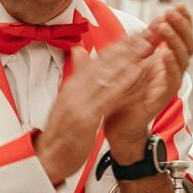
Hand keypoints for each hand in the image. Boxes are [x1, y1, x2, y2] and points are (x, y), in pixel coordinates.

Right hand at [33, 31, 157, 183]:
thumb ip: (75, 77)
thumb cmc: (59, 134)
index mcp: (71, 87)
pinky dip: (124, 83)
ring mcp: (79, 104)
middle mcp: (75, 91)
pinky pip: (109, 97)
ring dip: (129, 59)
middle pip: (104, 63)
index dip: (116, 46)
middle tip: (146, 33)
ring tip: (147, 46)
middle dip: (126, 47)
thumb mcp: (65, 102)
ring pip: (108, 75)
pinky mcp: (86, 118)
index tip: (133, 35)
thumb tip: (78, 52)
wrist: (46, 159)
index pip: (96, 61)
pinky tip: (138, 73)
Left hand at [105, 6, 192, 159]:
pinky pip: (173, 79)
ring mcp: (170, 83)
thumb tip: (141, 26)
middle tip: (172, 11)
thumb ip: (137, 46)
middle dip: (181, 26)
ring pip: (183, 58)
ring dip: (174, 41)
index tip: (178, 5)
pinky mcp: (164, 97)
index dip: (183, 21)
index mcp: (166, 60)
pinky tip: (166, 53)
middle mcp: (172, 70)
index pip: (180, 36)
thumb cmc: (125, 95)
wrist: (119, 125)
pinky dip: (171, 66)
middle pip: (187, 44)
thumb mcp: (129, 64)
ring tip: (165, 26)